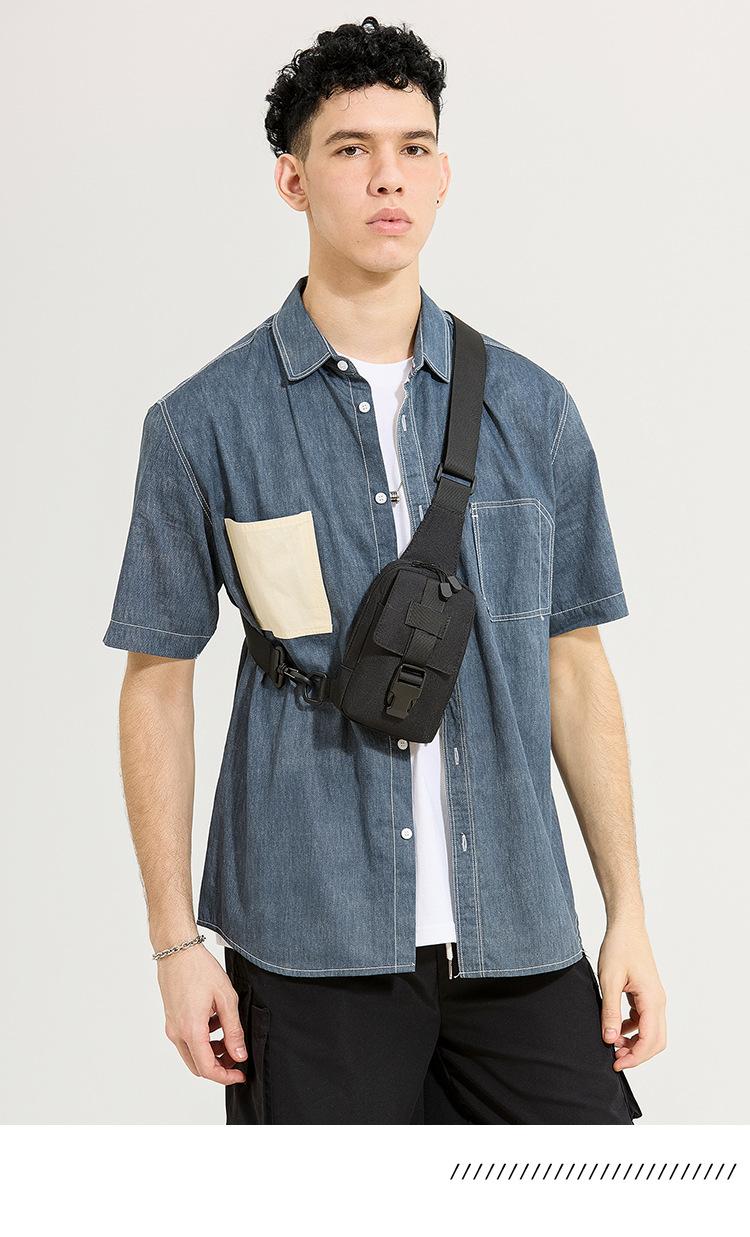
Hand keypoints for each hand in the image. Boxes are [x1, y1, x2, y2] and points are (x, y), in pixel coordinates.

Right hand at [157, 943, 247, 1083]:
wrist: (177, 951)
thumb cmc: (200, 969)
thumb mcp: (226, 998)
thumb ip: (233, 1030)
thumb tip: (239, 1055)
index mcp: (192, 1030)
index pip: (208, 1069)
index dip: (226, 1077)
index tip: (240, 1074)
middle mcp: (177, 1033)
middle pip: (198, 1066)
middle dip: (219, 1067)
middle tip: (237, 1058)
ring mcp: (172, 1027)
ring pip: (191, 1055)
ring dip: (211, 1054)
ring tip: (228, 1038)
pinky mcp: (171, 1020)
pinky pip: (186, 1041)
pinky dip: (202, 1041)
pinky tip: (215, 1023)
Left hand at [597, 921, 666, 1070]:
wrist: (626, 927)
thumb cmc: (619, 948)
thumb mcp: (609, 980)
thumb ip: (610, 1011)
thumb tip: (610, 1039)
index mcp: (652, 999)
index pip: (650, 1040)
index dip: (635, 1057)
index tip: (616, 1063)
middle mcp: (658, 1001)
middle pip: (656, 1040)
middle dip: (637, 1054)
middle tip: (614, 1059)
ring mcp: (654, 997)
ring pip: (651, 1031)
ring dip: (635, 1042)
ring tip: (612, 1043)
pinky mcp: (647, 994)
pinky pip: (645, 1019)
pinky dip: (633, 1029)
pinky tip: (616, 1027)